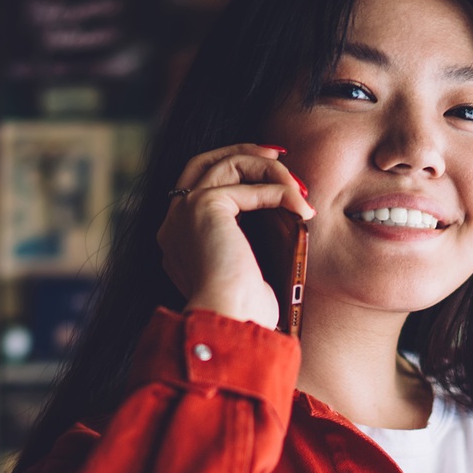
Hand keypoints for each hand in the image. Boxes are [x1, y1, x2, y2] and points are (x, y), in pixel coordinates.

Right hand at [156, 143, 313, 328]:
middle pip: (204, 163)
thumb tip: (285, 214)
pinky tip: (298, 207)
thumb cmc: (243, 311)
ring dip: (268, 170)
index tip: (268, 174)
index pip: (200, 187)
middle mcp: (174, 222)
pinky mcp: (202, 207)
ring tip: (298, 188)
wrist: (229, 320)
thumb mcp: (246, 270)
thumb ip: (251, 241)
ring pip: (226, 163)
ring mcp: (184, 211)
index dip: (233, 172)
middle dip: (243, 152)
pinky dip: (277, 191)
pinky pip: (246, 185)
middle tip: (278, 155)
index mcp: (180, 239)